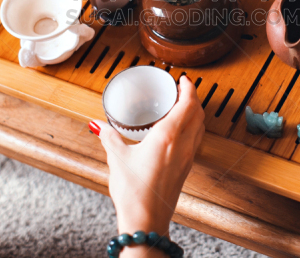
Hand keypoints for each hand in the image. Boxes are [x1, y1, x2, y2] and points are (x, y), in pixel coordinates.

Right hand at [92, 75, 204, 244]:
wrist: (147, 221)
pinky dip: (191, 128)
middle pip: (198, 113)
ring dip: (194, 113)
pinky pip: (195, 141)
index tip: (183, 79)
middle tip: (181, 89)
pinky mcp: (185, 169)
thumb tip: (99, 125)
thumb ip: (109, 138)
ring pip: (199, 127)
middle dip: (193, 97)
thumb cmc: (135, 193)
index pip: (188, 104)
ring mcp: (187, 158)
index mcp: (168, 137)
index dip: (189, 88)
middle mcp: (182, 145)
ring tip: (181, 106)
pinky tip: (178, 132)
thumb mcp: (117, 159)